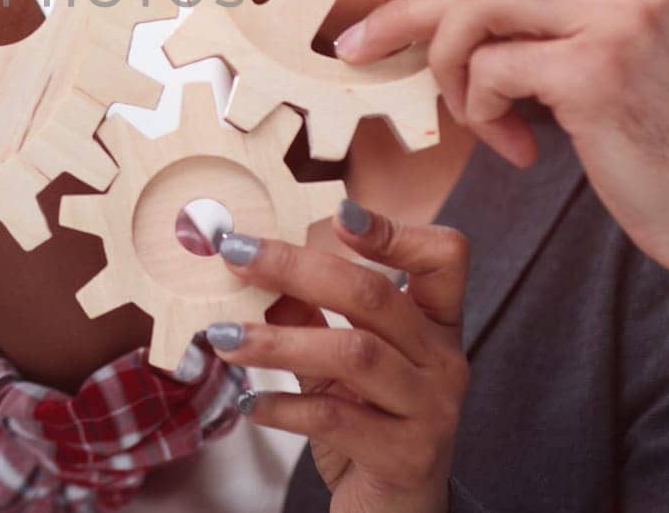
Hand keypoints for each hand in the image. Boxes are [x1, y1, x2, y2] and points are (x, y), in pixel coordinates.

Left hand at [211, 204, 469, 512]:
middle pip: (376, 295)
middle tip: (234, 256)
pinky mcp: (406, 456)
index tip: (337, 212)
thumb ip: (306, 314)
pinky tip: (248, 401)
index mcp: (435, 326)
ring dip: (278, 340)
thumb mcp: (336, 365)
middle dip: (296, 267)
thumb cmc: (366, 425)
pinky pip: (338, 418)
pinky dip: (284, 407)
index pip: (445, 257)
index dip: (396, 230)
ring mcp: (432, 409)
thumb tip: (248, 264)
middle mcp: (444, 361)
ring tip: (224, 338)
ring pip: (355, 353)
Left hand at [333, 0, 668, 271]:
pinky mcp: (594, 67)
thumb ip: (539, 5)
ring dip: (449, 70)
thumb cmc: (644, 125)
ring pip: (474, 11)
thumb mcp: (601, 40)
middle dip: (403, 8)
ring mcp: (614, 12)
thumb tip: (426, 0)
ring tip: (469, 114)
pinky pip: (490, 73)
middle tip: (356, 44)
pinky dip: (481, 112)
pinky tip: (516, 144)